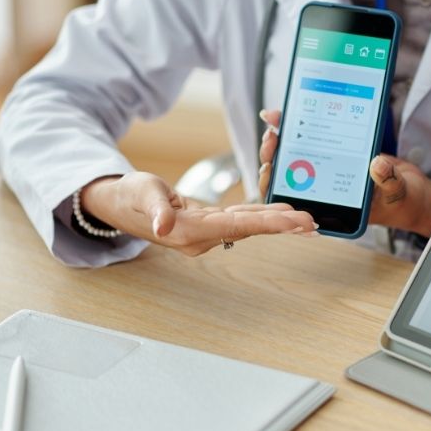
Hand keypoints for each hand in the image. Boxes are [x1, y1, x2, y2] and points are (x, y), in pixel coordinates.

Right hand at [80, 172, 316, 255]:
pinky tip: (280, 214)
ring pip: (248, 225)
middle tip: (313, 224)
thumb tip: (164, 228)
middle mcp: (201, 238)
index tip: (293, 224)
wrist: (118, 203)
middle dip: (282, 226)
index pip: (237, 226)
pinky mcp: (207, 225)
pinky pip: (240, 221)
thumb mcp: (141, 193)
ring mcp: (205, 234)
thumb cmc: (129, 195)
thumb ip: (156, 210)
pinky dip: (261, 216)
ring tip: (305, 221)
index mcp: (189, 231)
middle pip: (249, 229)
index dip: (267, 224)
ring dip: (276, 222)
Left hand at [257, 110, 430, 236]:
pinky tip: (294, 111)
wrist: (414, 192)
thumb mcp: (399, 191)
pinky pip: (316, 141)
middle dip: (275, 153)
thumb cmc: (404, 200)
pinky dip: (304, 126)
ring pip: (296, 155)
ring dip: (285, 136)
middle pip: (288, 174)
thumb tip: (378, 164)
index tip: (270, 163)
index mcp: (333, 206)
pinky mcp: (339, 154)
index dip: (276, 183)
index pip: (294, 199)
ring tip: (276, 117)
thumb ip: (388, 180)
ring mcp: (330, 171)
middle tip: (272, 132)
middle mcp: (326, 189)